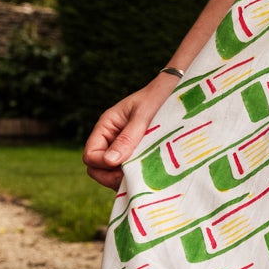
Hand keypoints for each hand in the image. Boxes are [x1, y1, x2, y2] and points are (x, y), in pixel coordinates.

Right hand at [83, 75, 179, 192]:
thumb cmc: (158, 98)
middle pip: (96, 168)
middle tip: (132, 177)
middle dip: (110, 176)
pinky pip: (127, 170)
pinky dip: (133, 175)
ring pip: (111, 172)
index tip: (123, 167)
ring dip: (122, 177)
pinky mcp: (136, 154)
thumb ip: (127, 138)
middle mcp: (110, 139)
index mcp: (106, 126)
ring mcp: (122, 147)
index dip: (102, 165)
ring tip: (142, 175)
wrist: (177, 91)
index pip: (90, 155)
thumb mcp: (143, 116)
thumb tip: (109, 161)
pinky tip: (147, 174)